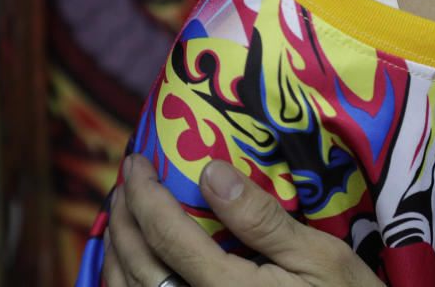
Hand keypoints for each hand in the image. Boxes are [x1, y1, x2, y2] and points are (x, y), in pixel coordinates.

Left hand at [102, 153, 385, 286]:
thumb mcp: (320, 256)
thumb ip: (261, 219)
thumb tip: (210, 171)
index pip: (167, 235)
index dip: (144, 194)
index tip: (136, 161)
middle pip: (138, 267)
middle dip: (122, 220)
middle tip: (123, 184)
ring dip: (114, 255)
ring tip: (120, 219)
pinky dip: (126, 286)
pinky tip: (133, 268)